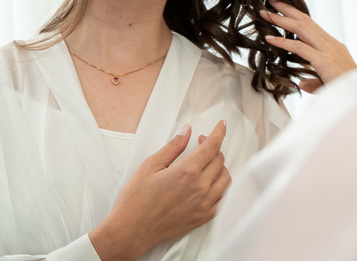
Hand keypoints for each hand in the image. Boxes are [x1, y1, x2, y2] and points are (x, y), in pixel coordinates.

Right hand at [88, 120, 229, 260]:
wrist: (131, 230)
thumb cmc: (136, 199)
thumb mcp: (150, 165)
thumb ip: (173, 147)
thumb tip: (187, 131)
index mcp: (187, 171)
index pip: (212, 146)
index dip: (219, 132)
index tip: (221, 125)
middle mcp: (200, 187)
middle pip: (219, 160)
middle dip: (213, 147)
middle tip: (199, 143)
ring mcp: (204, 204)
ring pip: (225, 179)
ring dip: (219, 166)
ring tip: (205, 163)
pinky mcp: (203, 217)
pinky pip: (223, 198)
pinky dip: (220, 186)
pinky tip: (210, 182)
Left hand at [261, 0, 356, 92]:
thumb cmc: (347, 91)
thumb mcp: (328, 83)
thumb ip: (314, 81)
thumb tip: (302, 82)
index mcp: (333, 46)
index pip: (312, 25)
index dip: (296, 15)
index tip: (281, 8)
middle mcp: (331, 44)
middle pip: (305, 20)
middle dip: (286, 9)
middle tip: (270, 1)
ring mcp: (328, 50)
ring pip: (301, 28)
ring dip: (281, 20)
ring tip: (265, 14)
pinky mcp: (323, 60)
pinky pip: (299, 47)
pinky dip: (283, 41)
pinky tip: (270, 39)